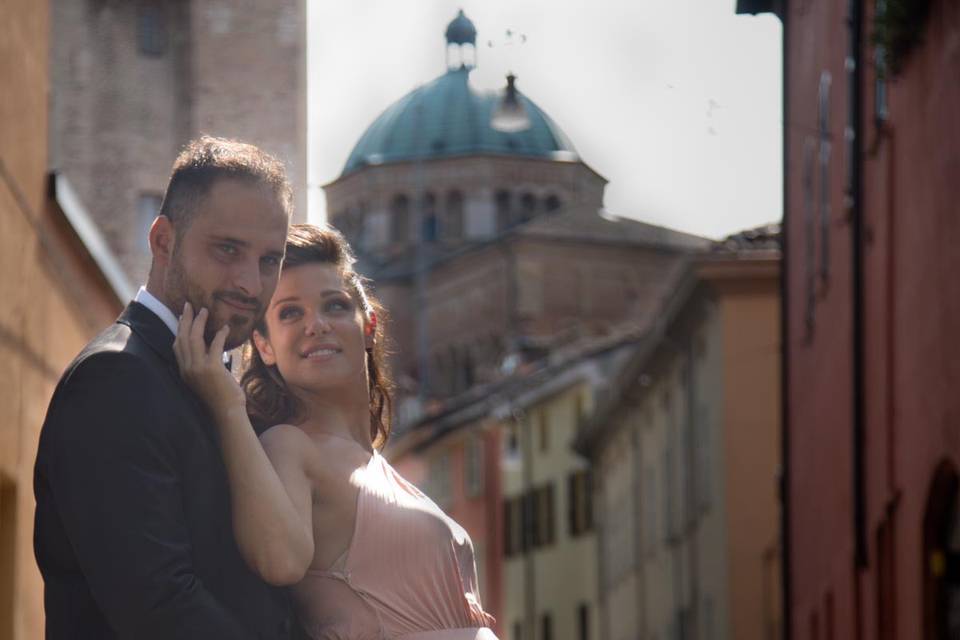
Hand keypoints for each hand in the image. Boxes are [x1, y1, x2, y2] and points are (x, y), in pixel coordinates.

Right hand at [173, 302, 245, 417]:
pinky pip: (215, 346)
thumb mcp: (205, 379)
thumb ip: (203, 364)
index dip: (179, 329)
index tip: (182, 316)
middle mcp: (187, 368)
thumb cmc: (219, 397)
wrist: (226, 413)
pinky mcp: (212, 369)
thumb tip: (210, 347)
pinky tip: (225, 328)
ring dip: (200, 322)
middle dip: (185, 319)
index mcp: (184, 371)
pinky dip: (220, 335)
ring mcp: (198, 369)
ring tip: (205, 310)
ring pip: (194, 339)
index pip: (177, 345)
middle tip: (189, 305)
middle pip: (183, 338)